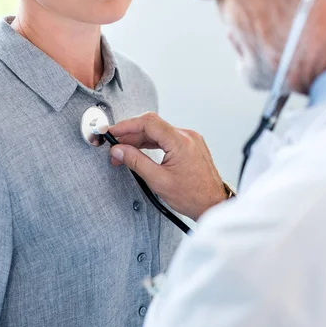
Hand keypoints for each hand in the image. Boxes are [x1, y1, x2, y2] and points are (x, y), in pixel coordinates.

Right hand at [109, 112, 225, 220]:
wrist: (212, 204)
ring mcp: (190, 140)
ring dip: (140, 139)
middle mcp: (187, 136)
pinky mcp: (190, 145)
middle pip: (152, 126)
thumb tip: (119, 150)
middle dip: (130, 135)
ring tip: (124, 152)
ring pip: (158, 132)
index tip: (113, 132)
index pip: (148, 122)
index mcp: (180, 142)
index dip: (126, 125)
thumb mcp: (158, 180)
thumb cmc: (192, 196)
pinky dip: (152, 143)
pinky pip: (167, 138)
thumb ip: (136, 162)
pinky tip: (140, 151)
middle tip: (115, 147)